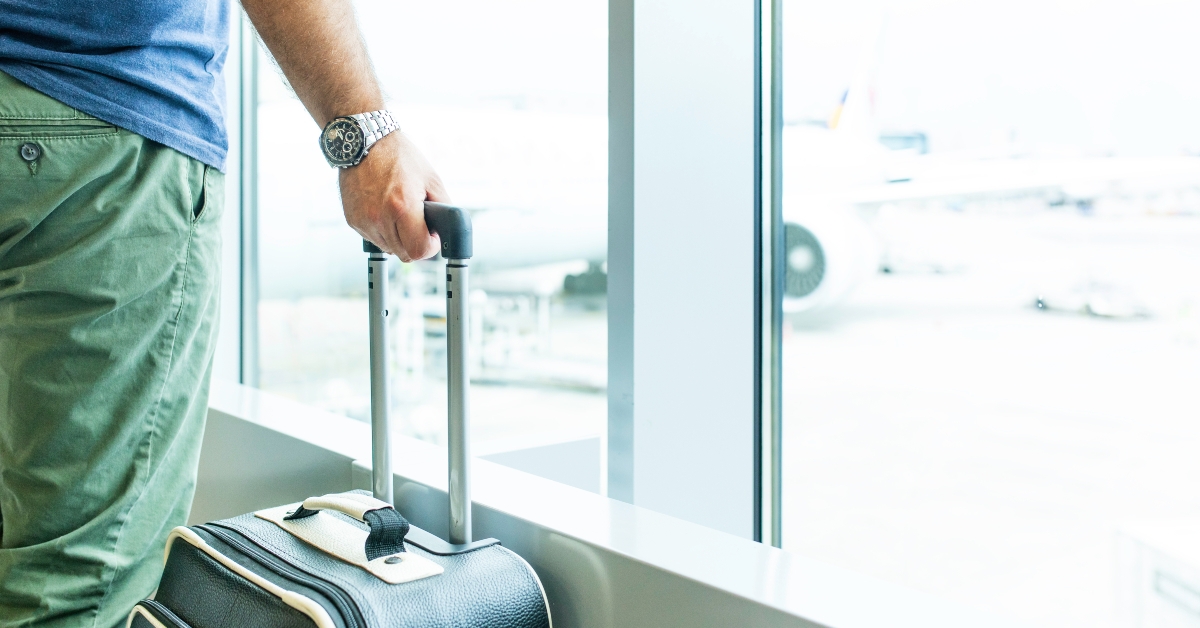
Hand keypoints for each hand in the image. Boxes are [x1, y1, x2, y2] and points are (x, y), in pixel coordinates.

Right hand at [339, 132, 448, 261]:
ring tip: (399, 212)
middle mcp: (380, 217)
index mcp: (403, 206)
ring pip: (388, 248)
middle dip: (415, 242)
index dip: (430, 247)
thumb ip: (444, 207)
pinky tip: (384, 210)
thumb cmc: (397, 156)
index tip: (432, 237)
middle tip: (418, 224)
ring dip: (398, 238)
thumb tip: (447, 228)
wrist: (364, 141)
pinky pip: (373, 238)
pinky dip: (382, 230)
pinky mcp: (353, 220)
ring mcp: (364, 221)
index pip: (419, 251)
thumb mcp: (431, 179)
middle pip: (404, 254)